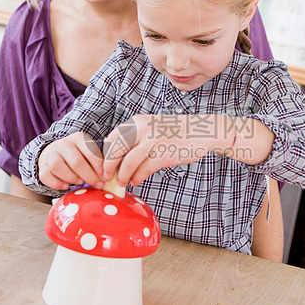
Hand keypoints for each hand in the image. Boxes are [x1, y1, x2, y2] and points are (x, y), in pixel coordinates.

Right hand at [38, 131, 103, 189]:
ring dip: (72, 178)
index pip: (90, 152)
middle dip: (90, 176)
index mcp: (78, 138)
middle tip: (97, 185)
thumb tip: (109, 173)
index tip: (106, 178)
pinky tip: (66, 185)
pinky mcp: (42, 166)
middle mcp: (63, 144)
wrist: (53, 152)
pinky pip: (47, 177)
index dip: (99, 168)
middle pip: (76, 162)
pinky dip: (57, 184)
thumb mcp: (88, 151)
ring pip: (59, 167)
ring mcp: (51, 154)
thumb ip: (99, 159)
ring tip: (80, 182)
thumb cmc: (77, 154)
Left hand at [102, 114, 232, 186]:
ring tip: (121, 182)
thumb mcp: (150, 127)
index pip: (111, 138)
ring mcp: (152, 141)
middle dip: (108, 166)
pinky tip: (136, 181)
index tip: (104, 165)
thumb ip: (134, 139)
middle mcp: (142, 129)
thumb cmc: (173, 132)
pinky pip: (143, 170)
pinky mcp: (163, 154)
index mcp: (136, 122)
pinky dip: (137, 177)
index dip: (105, 154)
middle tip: (106, 177)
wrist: (200, 131)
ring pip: (128, 163)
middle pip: (115, 150)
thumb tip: (116, 158)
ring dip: (122, 175)